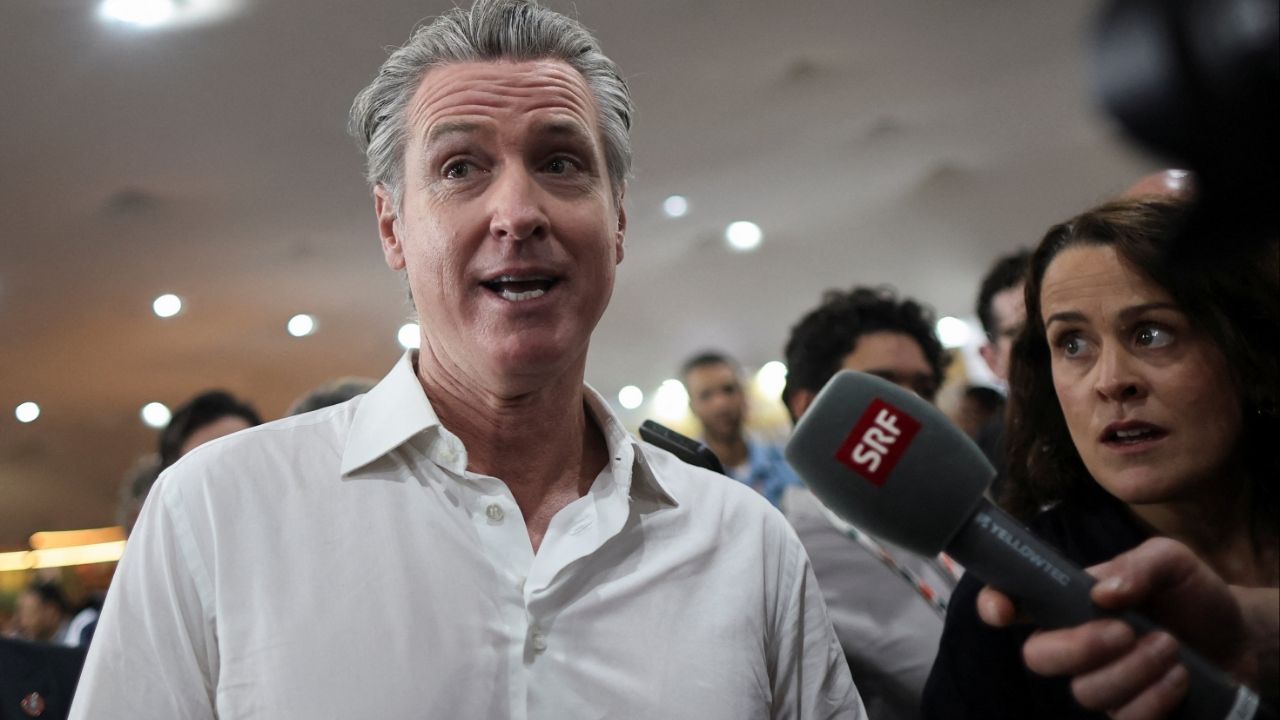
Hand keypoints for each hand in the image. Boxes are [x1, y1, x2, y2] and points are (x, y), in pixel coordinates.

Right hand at [977, 537, 1269, 719]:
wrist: (1239, 636)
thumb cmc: (1191, 593)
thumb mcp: (1170, 560)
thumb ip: (1137, 565)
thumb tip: (1102, 592)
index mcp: (1069, 600)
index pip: (1015, 602)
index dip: (995, 605)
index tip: (1002, 610)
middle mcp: (1075, 644)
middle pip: (1038, 657)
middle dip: (1077, 647)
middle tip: (1123, 631)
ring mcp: (1099, 682)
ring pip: (1085, 691)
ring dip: (1132, 670)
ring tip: (1169, 647)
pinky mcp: (1128, 712)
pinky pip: (1122, 719)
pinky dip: (1153, 698)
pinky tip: (1179, 677)